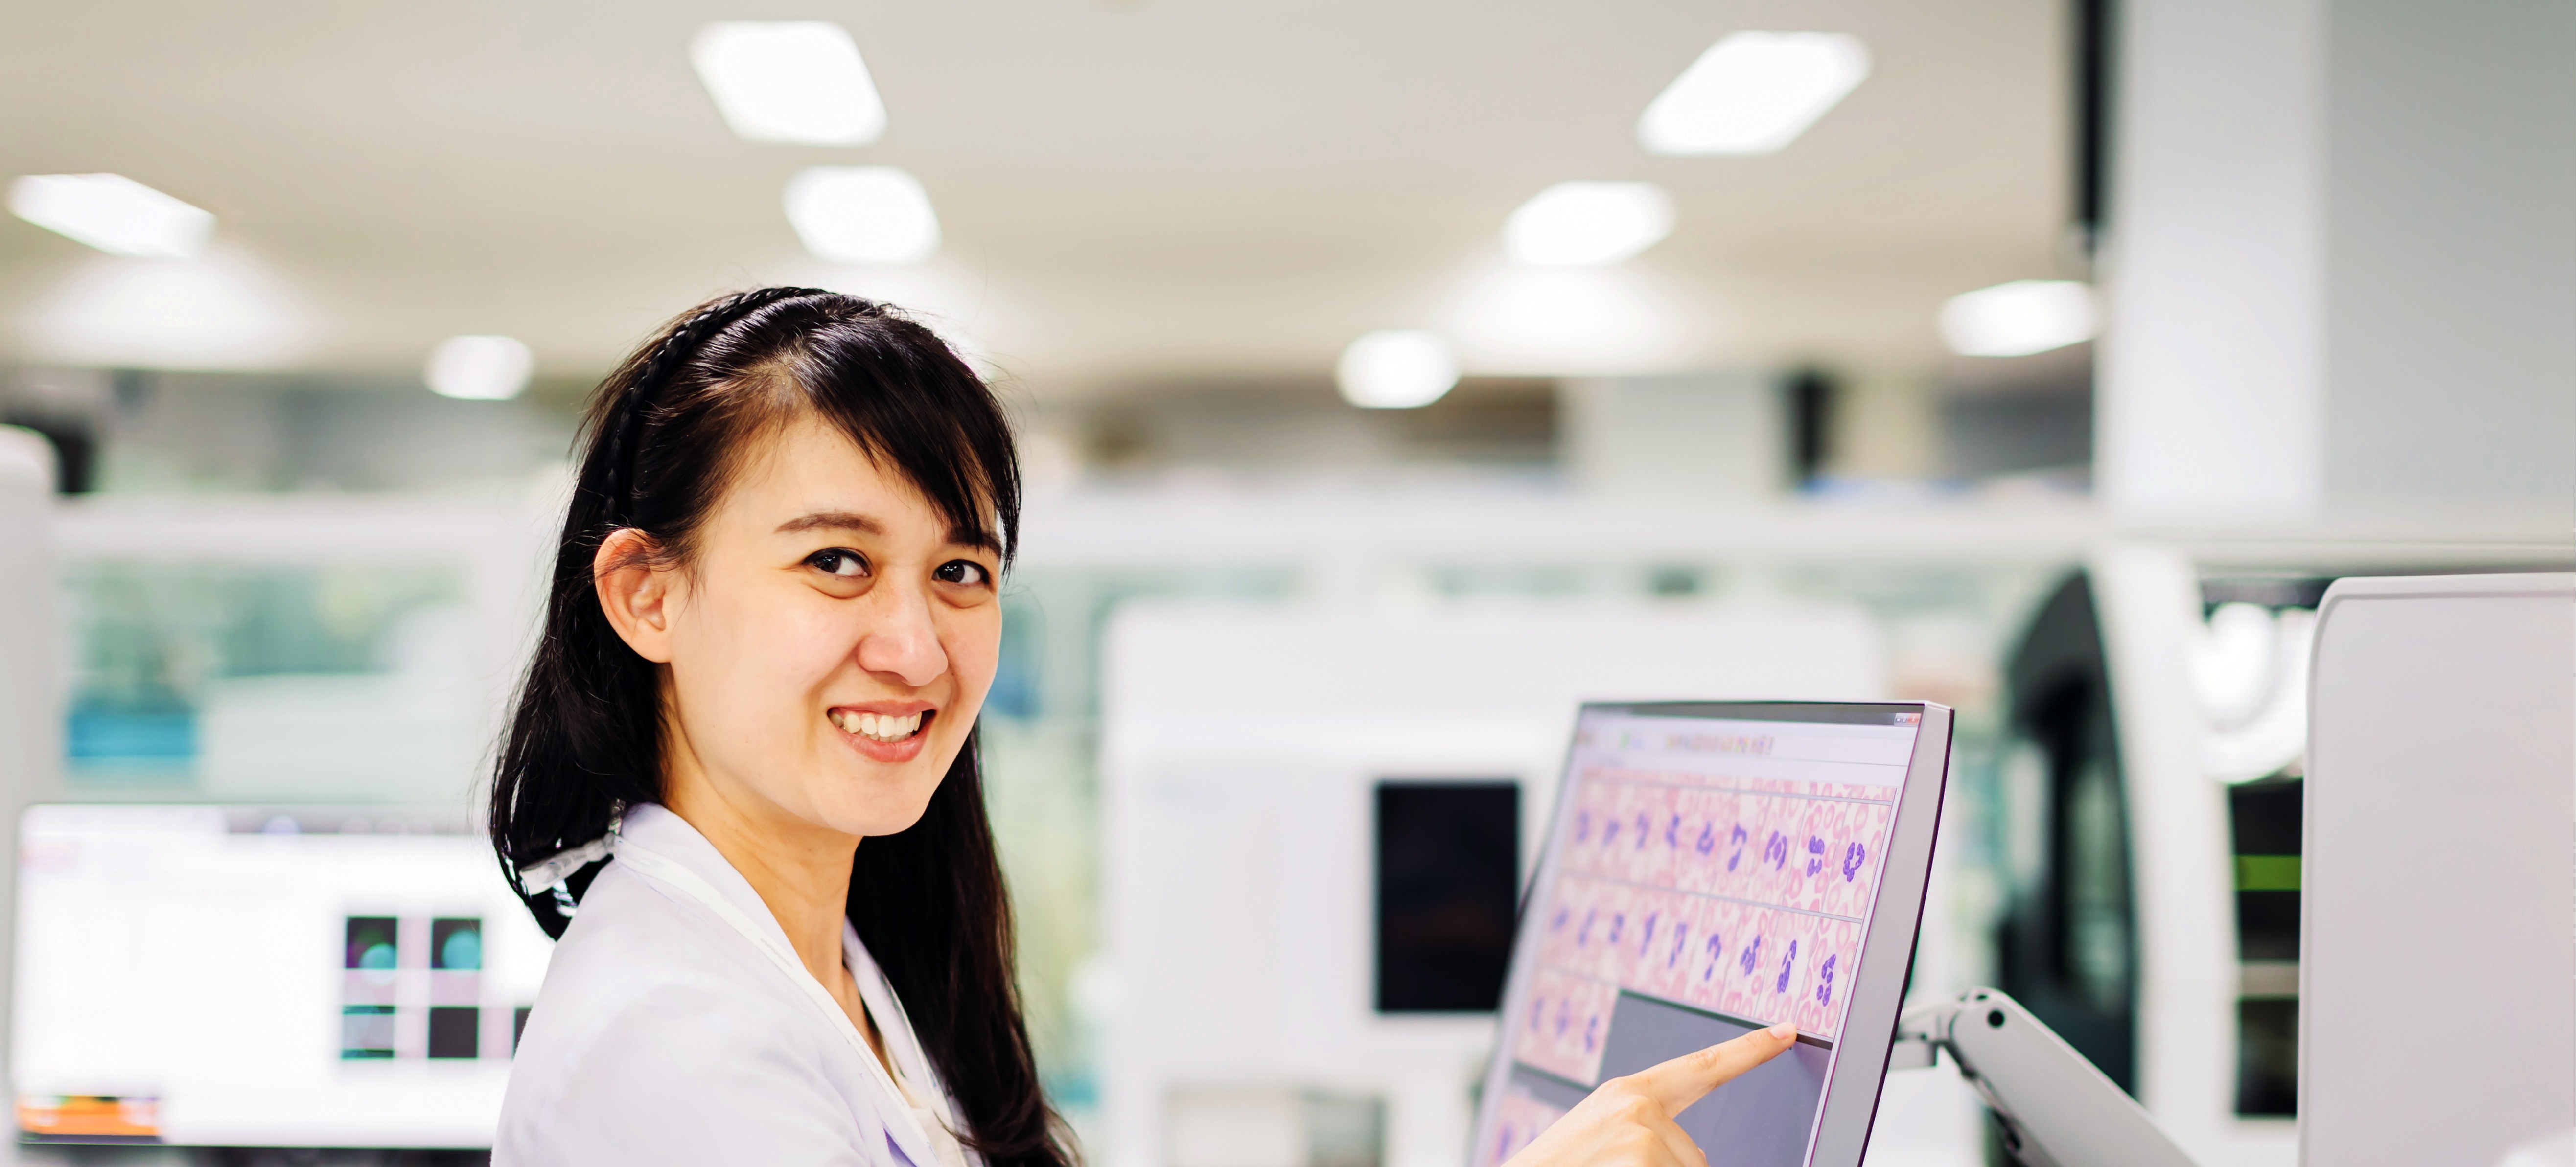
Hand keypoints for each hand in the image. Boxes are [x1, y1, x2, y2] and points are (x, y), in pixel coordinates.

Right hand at [1502, 1023, 1799, 1166]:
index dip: (1748, 1051)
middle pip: (1695, 1159)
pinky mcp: (1643, 1159)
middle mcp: (1637, 1106)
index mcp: (1626, 1095)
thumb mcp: (1601, 1143)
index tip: (1787, 1031)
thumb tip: (1695, 1156)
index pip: (1701, 1068)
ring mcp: (1641, 1135)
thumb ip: (1645, 1136)